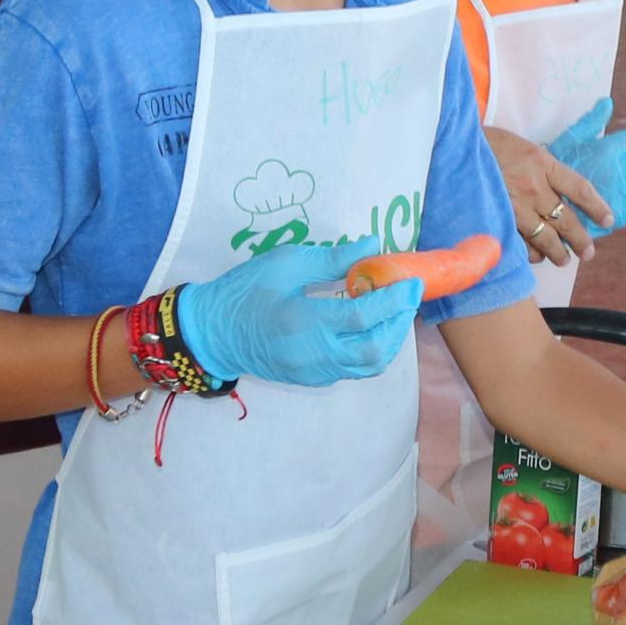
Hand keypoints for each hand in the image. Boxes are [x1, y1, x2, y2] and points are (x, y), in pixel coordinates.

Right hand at [173, 243, 420, 389]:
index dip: (394, 300)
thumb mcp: (286, 263)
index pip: (363, 316)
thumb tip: (373, 245)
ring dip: (392, 339)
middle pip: (375, 348)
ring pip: (370, 365)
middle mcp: (313, 353)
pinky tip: (373, 327)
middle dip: (400, 322)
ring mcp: (314, 371)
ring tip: (396, 312)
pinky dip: (373, 349)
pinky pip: (354, 369)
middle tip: (409, 297)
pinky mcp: (313, 379)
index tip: (412, 281)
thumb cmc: (245, 291)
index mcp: (303, 321)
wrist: (213, 333)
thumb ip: (333, 258)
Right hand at [491, 123, 607, 267]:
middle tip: (588, 253)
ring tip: (563, 260)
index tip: (608, 221)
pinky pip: (520, 244)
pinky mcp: (497, 220)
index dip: (597, 207)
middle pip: (566, 220)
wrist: (453, 148)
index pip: (579, 188)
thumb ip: (541, 168)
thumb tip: (560, 191)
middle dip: (580, 240)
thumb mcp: (522, 148)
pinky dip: (529, 253)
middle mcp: (533, 186)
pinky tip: (535, 257)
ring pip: (545, 238)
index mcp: (542, 163)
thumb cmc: (487, 145)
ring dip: (557, 253)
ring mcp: (513, 206)